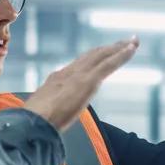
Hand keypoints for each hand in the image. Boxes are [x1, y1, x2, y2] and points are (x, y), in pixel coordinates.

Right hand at [22, 37, 140, 129]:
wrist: (32, 122)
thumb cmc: (35, 123)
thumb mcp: (43, 113)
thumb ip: (51, 111)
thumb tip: (51, 119)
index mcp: (57, 79)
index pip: (79, 64)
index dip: (93, 58)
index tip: (103, 54)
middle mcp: (69, 72)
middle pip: (92, 55)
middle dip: (108, 48)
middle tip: (123, 42)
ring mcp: (79, 75)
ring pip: (103, 55)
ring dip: (119, 47)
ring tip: (133, 41)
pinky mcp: (88, 81)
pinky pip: (109, 64)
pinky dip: (122, 55)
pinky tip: (132, 48)